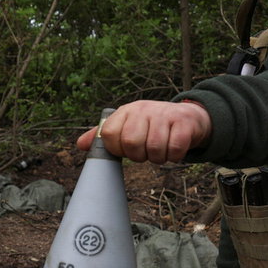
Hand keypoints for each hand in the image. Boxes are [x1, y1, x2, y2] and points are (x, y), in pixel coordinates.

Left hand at [75, 100, 211, 163]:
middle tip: (145, 151)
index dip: (116, 149)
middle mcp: (143, 109)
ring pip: (154, 149)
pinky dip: (174, 157)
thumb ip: (104, 136)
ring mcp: (164, 115)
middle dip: (138, 156)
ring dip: (158, 158)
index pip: (108, 134)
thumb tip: (81, 145)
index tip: (126, 150)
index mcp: (126, 111)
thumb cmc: (152, 125)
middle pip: (131, 143)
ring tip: (161, 149)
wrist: (186, 117)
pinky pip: (174, 150)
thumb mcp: (127, 125)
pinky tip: (174, 148)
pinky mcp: (183, 123)